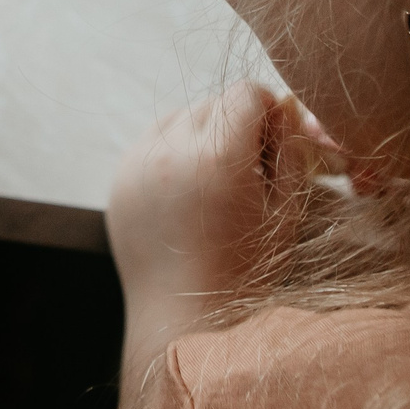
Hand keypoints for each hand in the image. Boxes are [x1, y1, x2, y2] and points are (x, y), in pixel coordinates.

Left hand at [106, 88, 337, 356]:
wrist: (185, 315)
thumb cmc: (247, 267)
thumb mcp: (286, 209)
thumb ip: (290, 150)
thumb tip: (284, 106)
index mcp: (218, 157)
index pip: (245, 93)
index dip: (268, 113)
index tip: (275, 144)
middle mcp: (171, 151)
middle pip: (213, 102)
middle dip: (237, 125)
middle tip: (250, 171)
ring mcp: (138, 163)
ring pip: (181, 116)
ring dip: (203, 135)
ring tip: (216, 183)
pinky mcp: (119, 177)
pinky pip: (152, 140)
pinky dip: (173, 152)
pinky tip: (188, 192)